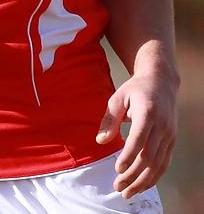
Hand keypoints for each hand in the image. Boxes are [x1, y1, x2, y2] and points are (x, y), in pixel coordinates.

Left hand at [96, 72, 177, 198]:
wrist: (161, 81)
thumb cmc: (135, 89)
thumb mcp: (118, 97)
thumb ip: (109, 119)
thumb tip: (100, 141)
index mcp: (147, 112)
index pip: (139, 139)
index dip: (129, 156)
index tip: (117, 169)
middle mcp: (161, 125)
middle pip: (149, 156)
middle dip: (133, 175)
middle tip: (118, 187)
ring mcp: (169, 134)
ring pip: (158, 164)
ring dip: (143, 181)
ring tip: (128, 192)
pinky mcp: (172, 140)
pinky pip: (164, 163)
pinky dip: (154, 177)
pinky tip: (142, 185)